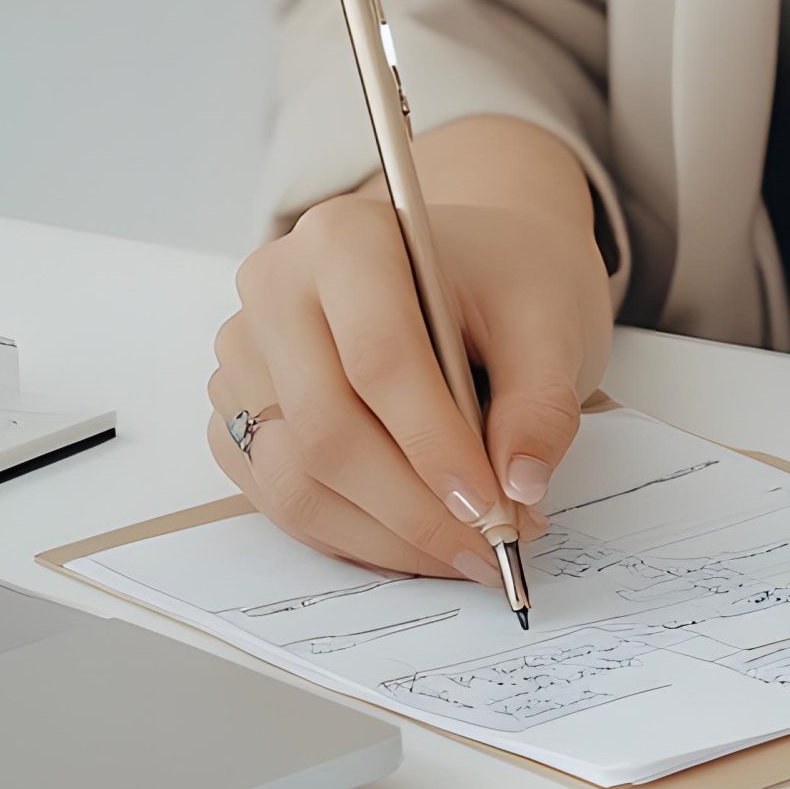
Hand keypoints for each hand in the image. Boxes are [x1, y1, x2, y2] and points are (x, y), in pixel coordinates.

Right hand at [209, 118, 611, 577]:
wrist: (473, 269)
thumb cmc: (506, 283)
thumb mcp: (552, 321)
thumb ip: (541, 404)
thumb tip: (518, 488)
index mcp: (346, 239)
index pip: (378, 358)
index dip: (433, 445)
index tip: (493, 507)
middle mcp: (275, 291)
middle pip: (327, 427)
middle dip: (414, 509)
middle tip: (493, 546)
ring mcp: (246, 356)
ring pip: (296, 477)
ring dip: (386, 536)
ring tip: (468, 550)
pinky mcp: (238, 413)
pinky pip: (280, 497)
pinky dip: (353, 534)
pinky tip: (418, 540)